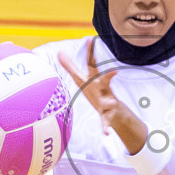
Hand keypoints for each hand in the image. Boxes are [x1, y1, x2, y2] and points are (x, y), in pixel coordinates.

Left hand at [57, 38, 145, 152]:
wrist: (113, 112)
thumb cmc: (95, 92)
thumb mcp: (82, 80)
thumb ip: (70, 66)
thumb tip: (59, 51)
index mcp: (95, 80)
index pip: (92, 64)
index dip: (90, 52)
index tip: (89, 39)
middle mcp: (103, 88)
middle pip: (105, 80)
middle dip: (108, 74)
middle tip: (114, 70)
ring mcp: (107, 102)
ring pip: (109, 100)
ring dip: (109, 101)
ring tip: (112, 103)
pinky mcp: (107, 115)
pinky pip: (106, 121)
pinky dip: (106, 127)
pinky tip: (106, 134)